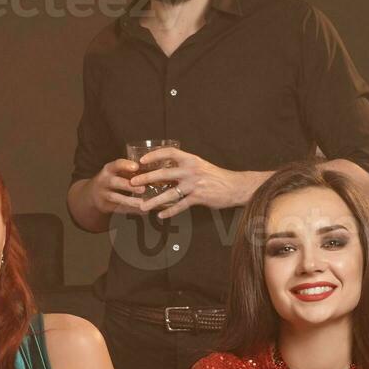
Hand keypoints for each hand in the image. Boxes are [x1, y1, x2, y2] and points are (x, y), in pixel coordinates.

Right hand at [84, 158, 144, 216]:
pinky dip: (132, 210)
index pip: (116, 165)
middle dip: (129, 186)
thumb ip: (131, 171)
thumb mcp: (117, 172)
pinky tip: (143, 211)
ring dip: (131, 201)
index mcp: (109, 169)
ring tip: (143, 203)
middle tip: (143, 188)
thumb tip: (154, 171)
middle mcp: (105, 180)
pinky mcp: (106, 206)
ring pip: (117, 198)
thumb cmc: (113, 179)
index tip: (136, 166)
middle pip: (116, 182)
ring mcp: (104, 194)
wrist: (93, 194)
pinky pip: (119, 208)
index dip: (126, 165)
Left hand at [133, 149, 251, 217]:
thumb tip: (165, 171)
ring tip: (142, 206)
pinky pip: (180, 206)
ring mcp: (194, 184)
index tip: (141, 161)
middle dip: (146, 178)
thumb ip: (184, 167)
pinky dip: (170, 212)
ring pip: (169, 193)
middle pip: (164, 173)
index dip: (154, 155)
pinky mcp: (199, 197)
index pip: (169, 152)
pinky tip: (161, 216)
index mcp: (191, 159)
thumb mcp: (200, 166)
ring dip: (154, 201)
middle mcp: (191, 170)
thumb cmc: (216, 177)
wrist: (235, 186)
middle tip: (133, 183)